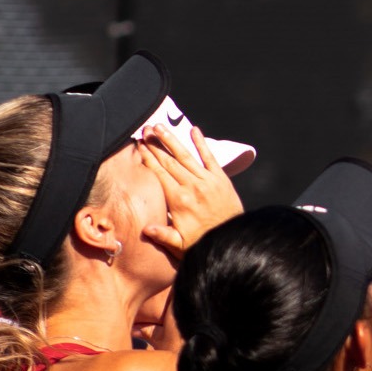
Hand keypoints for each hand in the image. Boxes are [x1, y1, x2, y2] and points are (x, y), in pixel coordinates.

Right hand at [139, 125, 241, 257]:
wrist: (232, 239)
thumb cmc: (203, 242)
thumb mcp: (179, 244)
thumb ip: (162, 234)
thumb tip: (145, 229)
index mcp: (178, 200)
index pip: (159, 173)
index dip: (148, 158)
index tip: (138, 146)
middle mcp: (192, 186)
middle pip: (169, 161)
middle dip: (156, 145)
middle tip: (145, 130)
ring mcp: (208, 181)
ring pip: (186, 156)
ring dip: (172, 140)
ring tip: (160, 127)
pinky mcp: (221, 179)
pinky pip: (210, 157)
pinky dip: (202, 143)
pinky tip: (194, 130)